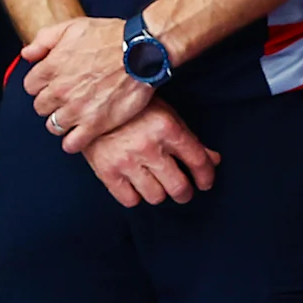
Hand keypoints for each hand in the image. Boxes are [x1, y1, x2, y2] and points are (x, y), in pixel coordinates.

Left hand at [20, 15, 154, 153]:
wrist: (141, 51)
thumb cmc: (110, 37)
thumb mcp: (72, 27)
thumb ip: (44, 40)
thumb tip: (27, 53)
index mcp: (51, 68)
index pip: (30, 86)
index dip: (42, 85)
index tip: (53, 84)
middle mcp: (60, 91)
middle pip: (40, 107)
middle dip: (51, 103)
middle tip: (66, 98)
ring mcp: (76, 109)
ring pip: (53, 126)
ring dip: (61, 122)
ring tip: (75, 114)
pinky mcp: (95, 124)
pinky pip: (72, 144)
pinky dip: (72, 142)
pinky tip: (80, 134)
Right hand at [81, 104, 220, 207]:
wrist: (88, 102)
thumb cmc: (132, 108)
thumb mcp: (165, 115)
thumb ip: (189, 140)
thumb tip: (213, 160)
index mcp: (167, 128)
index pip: (198, 162)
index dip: (206, 176)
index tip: (204, 182)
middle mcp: (149, 146)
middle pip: (179, 187)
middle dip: (184, 192)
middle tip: (181, 190)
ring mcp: (127, 160)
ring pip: (156, 197)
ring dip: (159, 192)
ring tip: (154, 182)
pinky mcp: (106, 171)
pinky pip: (130, 200)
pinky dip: (135, 195)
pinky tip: (135, 183)